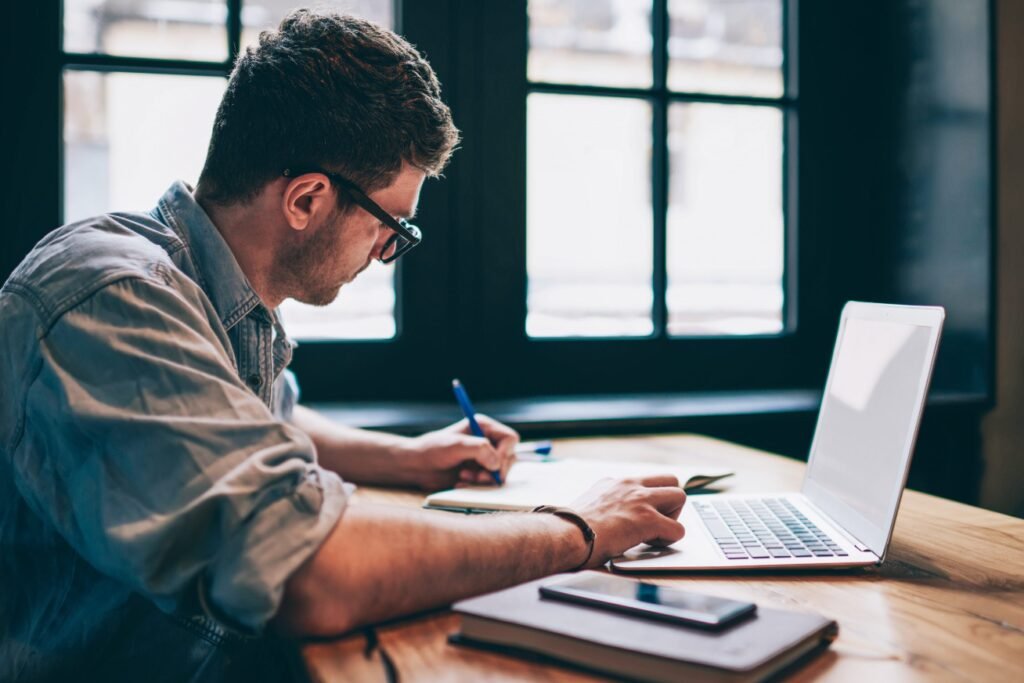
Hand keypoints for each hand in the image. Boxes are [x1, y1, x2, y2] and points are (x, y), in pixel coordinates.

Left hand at [400, 414, 518, 490]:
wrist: (416, 466)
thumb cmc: (432, 450)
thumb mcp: (456, 445)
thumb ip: (480, 450)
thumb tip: (497, 464)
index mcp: (483, 427)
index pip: (510, 438)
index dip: (505, 452)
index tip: (493, 464)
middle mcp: (487, 441)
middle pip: (509, 458)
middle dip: (494, 470)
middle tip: (478, 477)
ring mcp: (483, 458)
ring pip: (500, 472)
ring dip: (485, 479)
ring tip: (465, 478)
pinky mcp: (478, 473)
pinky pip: (489, 483)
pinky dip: (478, 486)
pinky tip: (462, 483)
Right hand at [569, 475, 685, 568]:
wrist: (566, 534)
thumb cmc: (570, 529)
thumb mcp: (588, 506)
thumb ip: (604, 506)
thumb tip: (606, 519)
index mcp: (614, 482)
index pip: (645, 481)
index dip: (649, 500)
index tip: (641, 515)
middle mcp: (630, 485)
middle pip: (670, 480)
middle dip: (669, 502)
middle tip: (656, 522)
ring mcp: (640, 500)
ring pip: (680, 496)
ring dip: (673, 517)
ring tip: (656, 533)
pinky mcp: (648, 520)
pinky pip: (678, 529)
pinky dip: (669, 539)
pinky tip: (651, 545)